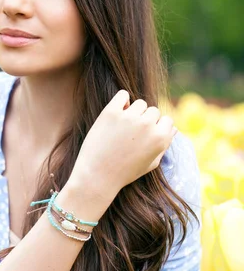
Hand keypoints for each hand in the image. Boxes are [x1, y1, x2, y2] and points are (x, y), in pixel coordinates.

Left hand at [68, 90, 176, 209]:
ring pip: (139, 103)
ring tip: (122, 128)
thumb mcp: (150, 163)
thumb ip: (164, 145)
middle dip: (145, 120)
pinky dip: (122, 100)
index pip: (167, 120)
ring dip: (133, 112)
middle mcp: (147, 125)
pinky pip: (123, 95)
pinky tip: (117, 112)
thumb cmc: (125, 172)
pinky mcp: (111, 112)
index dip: (157, 128)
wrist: (97, 176)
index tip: (145, 137)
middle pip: (153, 111)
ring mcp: (129, 117)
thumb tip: (173, 128)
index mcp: (160, 138)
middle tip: (131, 135)